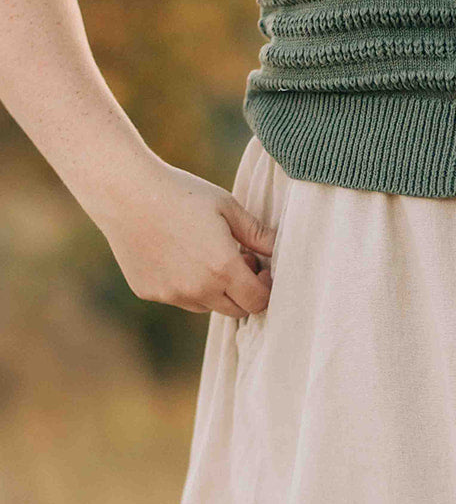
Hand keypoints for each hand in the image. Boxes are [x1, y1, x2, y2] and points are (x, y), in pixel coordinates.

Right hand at [92, 154, 275, 317]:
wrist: (124, 192)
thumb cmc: (181, 193)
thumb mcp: (227, 207)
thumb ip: (259, 235)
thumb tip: (282, 250)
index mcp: (223, 269)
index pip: (258, 302)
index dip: (265, 288)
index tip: (260, 268)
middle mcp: (198, 289)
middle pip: (236, 311)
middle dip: (243, 291)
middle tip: (236, 259)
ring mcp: (172, 295)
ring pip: (207, 306)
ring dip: (214, 289)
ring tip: (204, 254)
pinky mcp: (150, 293)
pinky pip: (178, 298)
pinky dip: (185, 285)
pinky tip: (175, 253)